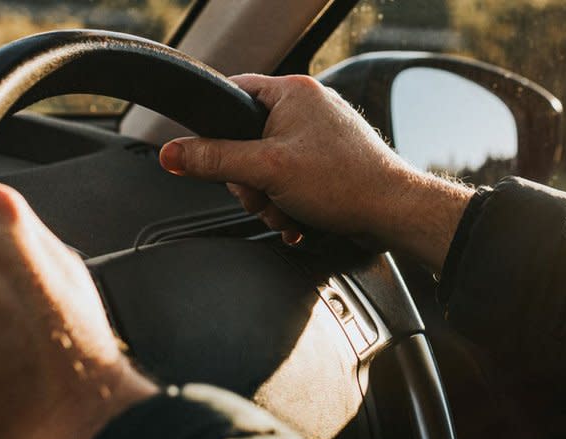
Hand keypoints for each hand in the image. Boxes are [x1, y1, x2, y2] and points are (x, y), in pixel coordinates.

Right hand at [159, 74, 473, 271]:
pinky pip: (290, 181)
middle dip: (250, 182)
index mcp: (292, 92)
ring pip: (267, 168)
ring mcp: (319, 137)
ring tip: (287, 213)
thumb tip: (173, 154)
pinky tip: (298, 220)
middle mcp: (307, 108)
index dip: (216, 128)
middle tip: (264, 196)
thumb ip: (214, 160)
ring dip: (269, 200)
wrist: (393, 213)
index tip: (211, 155)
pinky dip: (288, 205)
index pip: (233, 93)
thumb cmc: (346, 182)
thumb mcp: (266, 170)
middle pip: (246, 142)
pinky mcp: (328, 164)